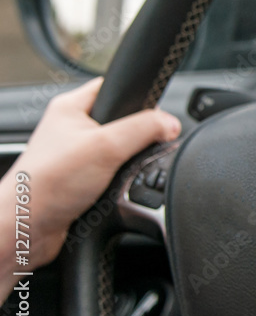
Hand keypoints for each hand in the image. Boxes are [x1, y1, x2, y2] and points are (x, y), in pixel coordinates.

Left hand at [0, 79, 181, 277]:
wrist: (26, 229)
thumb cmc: (47, 184)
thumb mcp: (106, 147)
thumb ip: (144, 129)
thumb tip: (170, 123)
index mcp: (70, 107)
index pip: (115, 86)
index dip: (139, 98)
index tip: (155, 115)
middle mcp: (71, 129)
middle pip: (123, 122)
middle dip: (136, 139)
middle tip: (131, 151)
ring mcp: (75, 156)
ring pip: (120, 151)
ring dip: (127, 165)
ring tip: (117, 175)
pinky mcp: (80, 180)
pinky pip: (113, 175)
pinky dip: (119, 183)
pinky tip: (113, 190)